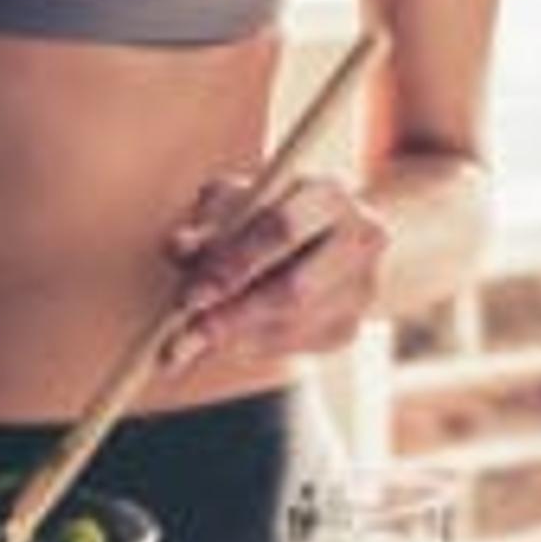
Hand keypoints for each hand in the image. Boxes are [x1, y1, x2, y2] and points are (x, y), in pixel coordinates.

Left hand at [158, 168, 390, 371]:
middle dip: (233, 314)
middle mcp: (359, 239)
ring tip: (193, 341)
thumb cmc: (270, 210)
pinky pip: (294, 346)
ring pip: (292, 325)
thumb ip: (207, 220)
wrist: (332, 235)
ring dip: (236, 337)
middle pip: (294, 289)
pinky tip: (225, 340)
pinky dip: (252, 346)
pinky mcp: (349, 326)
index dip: (235, 263)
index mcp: (329, 194)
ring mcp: (362, 287)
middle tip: (186, 336)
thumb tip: (178, 246)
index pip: (282, 228)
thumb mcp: (239, 201)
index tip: (191, 295)